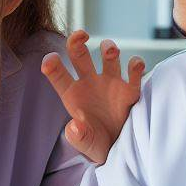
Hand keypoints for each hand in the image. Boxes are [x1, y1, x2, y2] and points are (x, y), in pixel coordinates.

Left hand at [41, 30, 145, 163]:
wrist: (120, 151)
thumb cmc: (97, 144)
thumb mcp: (85, 144)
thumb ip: (78, 136)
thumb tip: (75, 125)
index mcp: (72, 95)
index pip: (58, 76)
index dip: (53, 66)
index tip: (49, 60)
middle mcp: (89, 83)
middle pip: (80, 56)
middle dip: (77, 43)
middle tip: (80, 35)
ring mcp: (110, 84)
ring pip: (108, 57)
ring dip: (109, 49)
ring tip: (110, 50)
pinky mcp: (129, 90)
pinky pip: (133, 73)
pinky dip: (136, 66)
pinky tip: (135, 65)